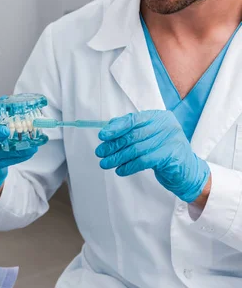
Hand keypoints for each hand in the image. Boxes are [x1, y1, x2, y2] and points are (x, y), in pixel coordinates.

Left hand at [95, 110, 209, 202]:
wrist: (186, 171)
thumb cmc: (163, 152)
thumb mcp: (148, 137)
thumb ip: (131, 131)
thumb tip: (107, 131)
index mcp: (159, 117)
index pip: (133, 119)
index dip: (116, 128)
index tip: (102, 136)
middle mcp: (166, 125)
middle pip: (133, 135)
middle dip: (113, 145)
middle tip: (100, 153)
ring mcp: (171, 140)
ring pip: (136, 149)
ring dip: (117, 157)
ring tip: (105, 163)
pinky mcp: (171, 155)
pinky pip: (143, 161)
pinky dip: (129, 166)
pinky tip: (120, 170)